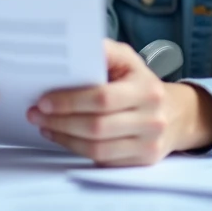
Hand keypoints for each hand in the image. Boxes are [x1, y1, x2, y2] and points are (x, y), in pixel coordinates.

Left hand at [28, 39, 211, 165]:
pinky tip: (63, 137)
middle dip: (60, 121)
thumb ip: (104, 52)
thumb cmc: (142, 83)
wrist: (175, 115)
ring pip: (97, 148)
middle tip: (36, 113)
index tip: (44, 100)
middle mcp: (151, 119)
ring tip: (44, 125)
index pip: (103, 98)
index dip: (70, 101)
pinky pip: (102, 160)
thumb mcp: (128, 60)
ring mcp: (148, 144)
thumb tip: (75, 48)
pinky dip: (77, 149)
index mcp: (147, 90)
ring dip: (64, 137)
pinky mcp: (141, 162)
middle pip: (97, 127)